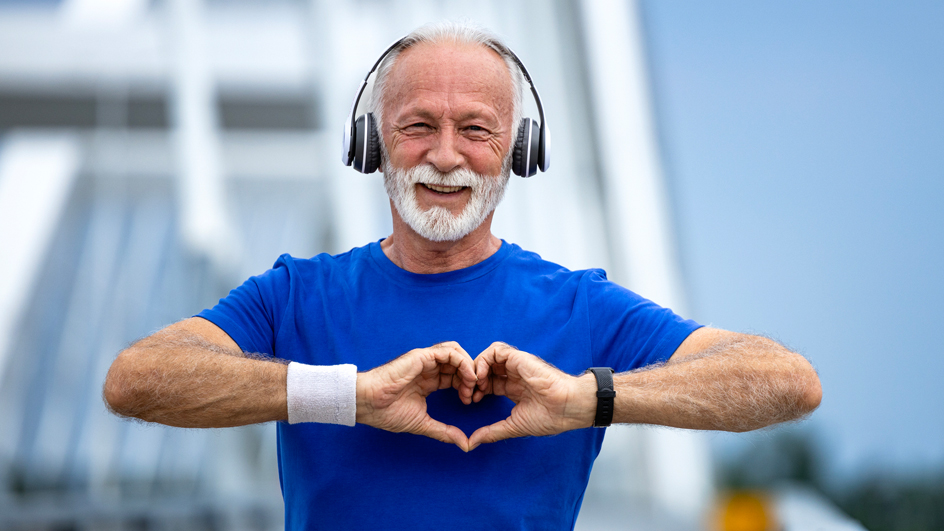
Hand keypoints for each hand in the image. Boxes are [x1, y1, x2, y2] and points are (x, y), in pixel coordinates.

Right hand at [356, 342, 476, 451]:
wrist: (368, 403)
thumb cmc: (387, 413)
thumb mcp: (423, 423)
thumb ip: (444, 432)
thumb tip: (465, 445)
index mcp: (428, 381)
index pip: (455, 377)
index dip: (467, 387)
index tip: (470, 402)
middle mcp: (428, 368)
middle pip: (458, 364)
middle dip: (471, 377)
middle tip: (475, 394)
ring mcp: (425, 360)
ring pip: (456, 353)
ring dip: (469, 367)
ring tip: (472, 384)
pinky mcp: (422, 356)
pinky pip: (449, 352)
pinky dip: (463, 362)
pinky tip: (467, 377)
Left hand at [468, 342, 595, 450]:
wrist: (567, 407)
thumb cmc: (549, 417)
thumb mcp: (513, 426)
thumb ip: (492, 432)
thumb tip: (471, 443)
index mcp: (514, 388)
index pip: (488, 383)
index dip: (475, 390)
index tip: (470, 402)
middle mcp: (514, 375)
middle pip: (485, 369)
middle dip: (472, 380)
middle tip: (467, 394)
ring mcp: (516, 365)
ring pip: (488, 357)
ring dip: (476, 369)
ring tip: (475, 385)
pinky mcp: (519, 358)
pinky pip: (495, 351)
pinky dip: (484, 361)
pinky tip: (482, 377)